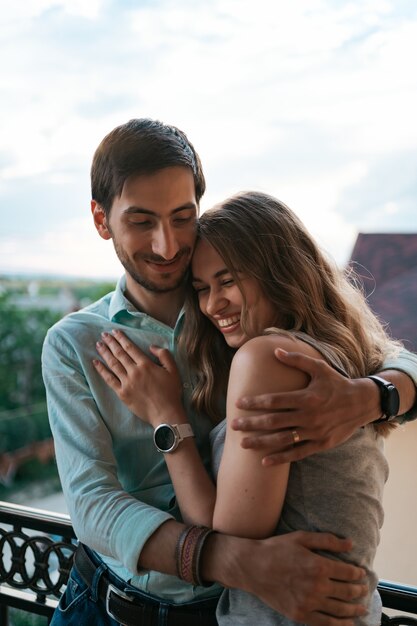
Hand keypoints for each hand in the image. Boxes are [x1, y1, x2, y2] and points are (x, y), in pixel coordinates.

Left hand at [93, 330, 183, 426]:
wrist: (165, 413)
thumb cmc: (171, 392)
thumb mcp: (173, 370)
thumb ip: (164, 355)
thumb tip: (151, 346)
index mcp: (146, 365)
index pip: (130, 348)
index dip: (122, 338)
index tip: (115, 332)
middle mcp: (134, 371)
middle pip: (120, 354)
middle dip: (111, 343)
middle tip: (103, 335)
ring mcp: (127, 383)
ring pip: (113, 364)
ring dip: (105, 353)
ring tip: (98, 345)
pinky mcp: (122, 393)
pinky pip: (109, 380)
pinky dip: (101, 370)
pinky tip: (95, 363)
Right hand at [204, 530, 367, 625]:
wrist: (252, 567)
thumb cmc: (277, 549)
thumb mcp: (301, 537)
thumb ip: (327, 540)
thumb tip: (350, 544)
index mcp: (319, 566)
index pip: (348, 573)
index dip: (358, 574)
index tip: (361, 574)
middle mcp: (317, 586)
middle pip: (347, 592)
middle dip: (359, 591)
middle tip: (364, 590)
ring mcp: (309, 603)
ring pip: (340, 610)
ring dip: (354, 610)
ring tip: (361, 608)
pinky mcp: (300, 615)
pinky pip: (326, 624)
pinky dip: (340, 625)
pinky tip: (348, 624)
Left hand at [232, 348, 379, 464]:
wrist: (362, 403)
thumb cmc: (337, 383)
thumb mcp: (319, 367)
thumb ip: (297, 360)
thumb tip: (275, 351)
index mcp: (307, 397)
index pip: (275, 401)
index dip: (256, 402)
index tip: (239, 402)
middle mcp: (309, 416)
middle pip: (274, 421)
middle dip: (252, 423)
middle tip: (233, 424)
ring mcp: (314, 432)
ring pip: (282, 439)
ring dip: (261, 442)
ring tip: (242, 443)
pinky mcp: (320, 444)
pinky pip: (297, 453)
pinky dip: (280, 458)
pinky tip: (264, 461)